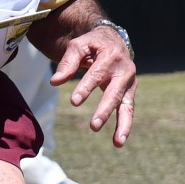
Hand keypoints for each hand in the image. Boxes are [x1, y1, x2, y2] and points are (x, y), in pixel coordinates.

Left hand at [49, 25, 138, 147]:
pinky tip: (118, 142)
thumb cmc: (92, 44)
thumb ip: (67, 62)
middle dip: (104, 110)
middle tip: (94, 126)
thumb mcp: (78, 46)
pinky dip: (124, 126)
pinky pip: (128, 111)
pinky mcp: (129, 92)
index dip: (86, 88)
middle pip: (114, 93)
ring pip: (127, 106)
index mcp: (111, 55)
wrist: (113, 41)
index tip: (74, 101)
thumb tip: (55, 81)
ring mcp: (129, 83)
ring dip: (122, 125)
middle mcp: (124, 70)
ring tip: (118, 142)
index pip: (97, 74)